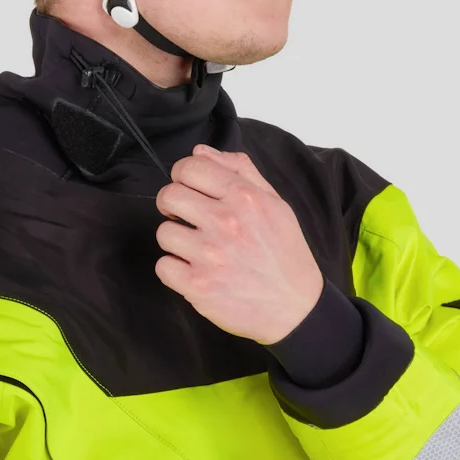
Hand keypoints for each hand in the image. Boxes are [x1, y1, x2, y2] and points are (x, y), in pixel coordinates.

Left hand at [154, 144, 323, 345]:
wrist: (296, 307)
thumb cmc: (284, 253)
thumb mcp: (274, 202)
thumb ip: (239, 170)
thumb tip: (200, 151)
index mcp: (244, 197)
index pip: (190, 167)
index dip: (183, 174)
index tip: (188, 186)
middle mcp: (225, 222)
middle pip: (168, 196)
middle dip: (173, 204)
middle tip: (187, 215)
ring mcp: (210, 256)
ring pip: (163, 232)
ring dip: (177, 239)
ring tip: (198, 247)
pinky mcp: (198, 286)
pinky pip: (163, 266)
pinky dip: (175, 270)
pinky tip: (195, 270)